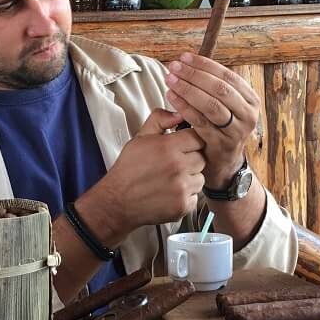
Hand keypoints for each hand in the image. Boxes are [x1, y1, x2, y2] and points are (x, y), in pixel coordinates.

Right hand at [82, 108, 204, 241]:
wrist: (117, 201)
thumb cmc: (128, 170)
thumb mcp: (140, 138)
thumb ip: (160, 120)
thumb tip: (179, 113)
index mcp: (168, 147)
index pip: (197, 137)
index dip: (189, 141)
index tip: (181, 147)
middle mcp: (178, 166)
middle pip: (201, 158)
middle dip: (190, 160)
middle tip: (174, 164)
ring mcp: (181, 187)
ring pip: (200, 178)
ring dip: (190, 178)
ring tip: (171, 179)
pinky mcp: (182, 205)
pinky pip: (195, 197)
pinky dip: (186, 196)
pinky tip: (170, 193)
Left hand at [164, 53, 258, 187]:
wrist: (223, 161)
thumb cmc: (219, 126)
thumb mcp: (224, 105)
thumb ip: (213, 86)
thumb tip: (187, 61)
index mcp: (250, 99)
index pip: (227, 76)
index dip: (205, 65)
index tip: (184, 57)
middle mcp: (248, 114)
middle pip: (220, 89)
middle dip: (194, 75)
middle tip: (173, 67)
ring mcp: (236, 130)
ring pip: (211, 105)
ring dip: (188, 89)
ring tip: (170, 80)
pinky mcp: (221, 143)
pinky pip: (201, 122)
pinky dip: (185, 107)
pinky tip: (171, 97)